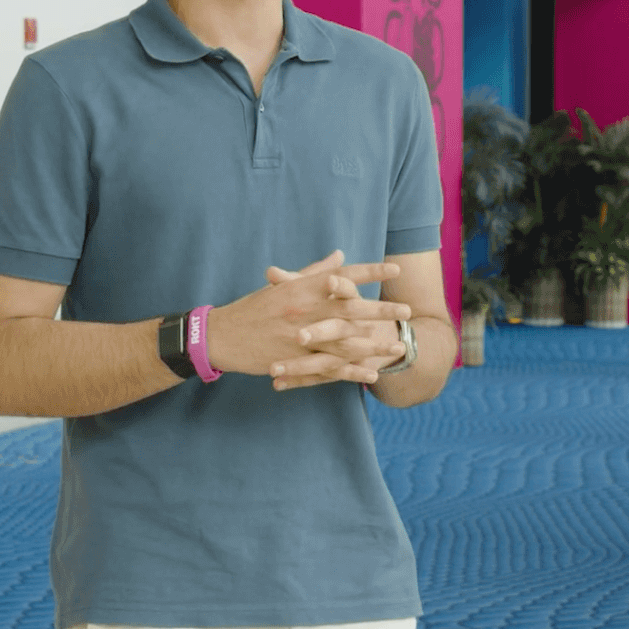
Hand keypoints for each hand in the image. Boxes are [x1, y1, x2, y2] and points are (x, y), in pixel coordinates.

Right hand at [206, 252, 409, 383]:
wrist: (222, 336)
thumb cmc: (253, 308)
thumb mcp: (282, 285)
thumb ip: (314, 271)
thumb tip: (340, 255)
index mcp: (301, 288)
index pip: (341, 276)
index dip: (369, 273)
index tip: (394, 270)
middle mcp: (303, 310)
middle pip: (350, 309)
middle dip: (380, 310)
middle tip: (406, 311)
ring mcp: (300, 338)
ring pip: (344, 341)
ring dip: (373, 344)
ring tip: (398, 347)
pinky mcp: (296, 360)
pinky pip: (330, 367)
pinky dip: (352, 370)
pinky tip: (372, 373)